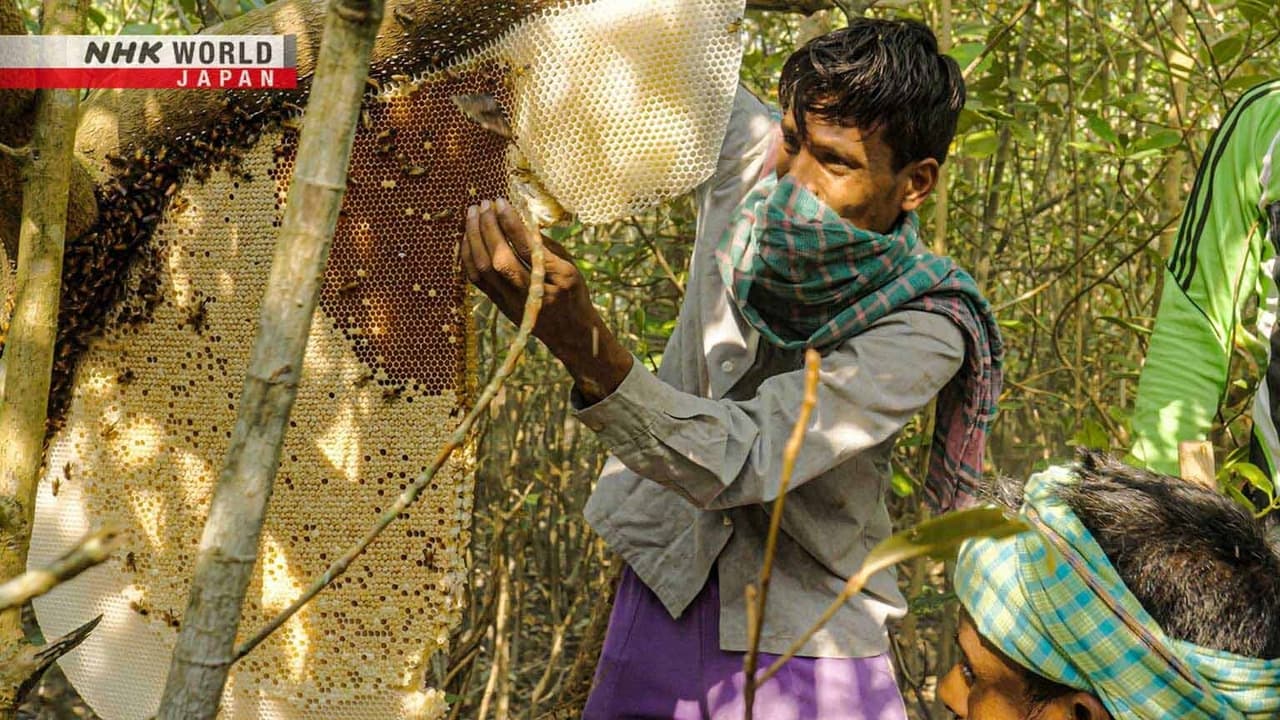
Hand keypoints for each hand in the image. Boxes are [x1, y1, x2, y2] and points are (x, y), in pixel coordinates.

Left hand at [461, 198, 632, 402]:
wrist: (569, 334)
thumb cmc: (573, 294)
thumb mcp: (570, 268)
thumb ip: (545, 246)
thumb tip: (518, 219)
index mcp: (556, 279)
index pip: (527, 249)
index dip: (510, 224)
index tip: (500, 203)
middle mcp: (531, 293)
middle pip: (500, 259)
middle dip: (488, 228)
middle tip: (483, 204)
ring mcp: (511, 302)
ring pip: (483, 269)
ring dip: (474, 238)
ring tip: (472, 214)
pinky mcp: (499, 304)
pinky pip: (476, 278)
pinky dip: (468, 255)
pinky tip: (467, 236)